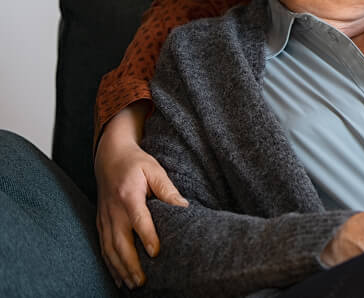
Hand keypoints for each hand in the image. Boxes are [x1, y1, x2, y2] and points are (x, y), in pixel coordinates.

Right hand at [94, 102, 187, 288]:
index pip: (138, 220)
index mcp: (129, 195)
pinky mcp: (100, 222)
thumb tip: (184, 207)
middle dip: (130, 264)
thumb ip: (168, 189)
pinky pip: (102, 247)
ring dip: (119, 269)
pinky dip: (109, 265)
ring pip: (109, 249)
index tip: (156, 253)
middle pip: (120, 241)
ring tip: (132, 285)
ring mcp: (104, 218)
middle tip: (143, 281)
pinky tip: (118, 278)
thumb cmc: (136, 162)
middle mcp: (113, 210)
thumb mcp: (154, 169)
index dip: (147, 237)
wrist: (109, 156)